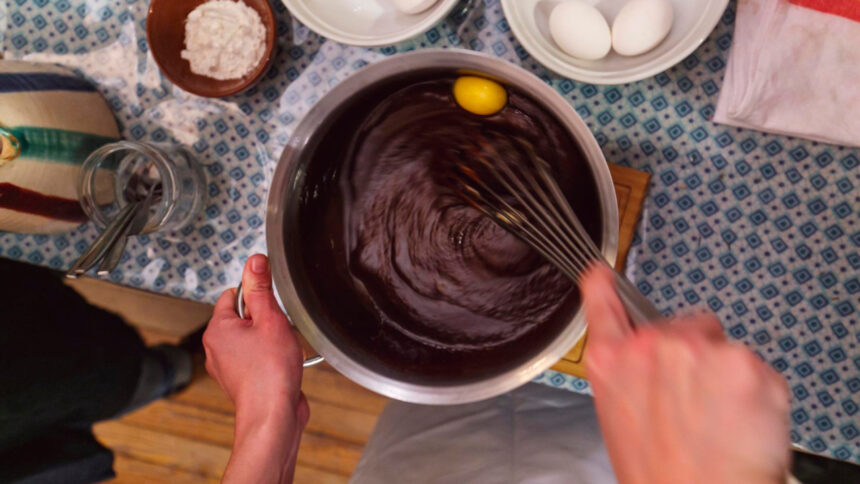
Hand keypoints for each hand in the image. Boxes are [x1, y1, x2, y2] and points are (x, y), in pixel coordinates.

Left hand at [203, 254, 308, 482]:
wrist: (273, 417)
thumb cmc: (269, 373)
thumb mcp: (270, 319)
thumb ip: (261, 289)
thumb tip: (255, 262)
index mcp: (217, 329)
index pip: (234, 295)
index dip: (256, 295)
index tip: (272, 303)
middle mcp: (217, 348)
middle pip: (246, 317)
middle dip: (267, 320)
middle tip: (279, 330)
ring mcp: (229, 366)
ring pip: (255, 338)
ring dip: (272, 340)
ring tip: (282, 350)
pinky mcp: (243, 380)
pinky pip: (259, 358)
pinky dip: (273, 358)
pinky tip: (284, 365)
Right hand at [582, 265, 790, 483]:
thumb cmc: (661, 474)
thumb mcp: (621, 420)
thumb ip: (628, 375)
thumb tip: (649, 359)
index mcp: (611, 361)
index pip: (602, 303)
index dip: (603, 286)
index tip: (601, 273)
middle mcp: (649, 344)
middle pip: (682, 327)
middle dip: (692, 356)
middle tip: (694, 405)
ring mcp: (697, 348)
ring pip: (721, 344)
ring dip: (724, 372)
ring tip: (717, 420)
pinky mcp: (742, 360)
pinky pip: (755, 365)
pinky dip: (756, 391)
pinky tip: (741, 421)